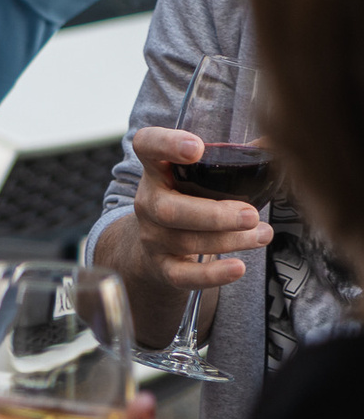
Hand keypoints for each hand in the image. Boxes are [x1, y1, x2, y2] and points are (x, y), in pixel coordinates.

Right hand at [126, 126, 271, 294]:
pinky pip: (182, 275)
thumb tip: (272, 142)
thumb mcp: (202, 175)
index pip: (147, 146)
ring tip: (263, 234)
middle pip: (168, 209)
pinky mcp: (162, 266)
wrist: (160, 243)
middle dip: (213, 213)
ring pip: (184, 241)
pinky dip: (211, 274)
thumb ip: (233, 158)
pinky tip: (238, 268)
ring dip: (229, 240)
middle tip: (251, 214)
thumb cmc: (191, 199)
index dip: (165, 144)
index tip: (196, 148)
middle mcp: (148, 201)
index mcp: (158, 169)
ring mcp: (152, 236)